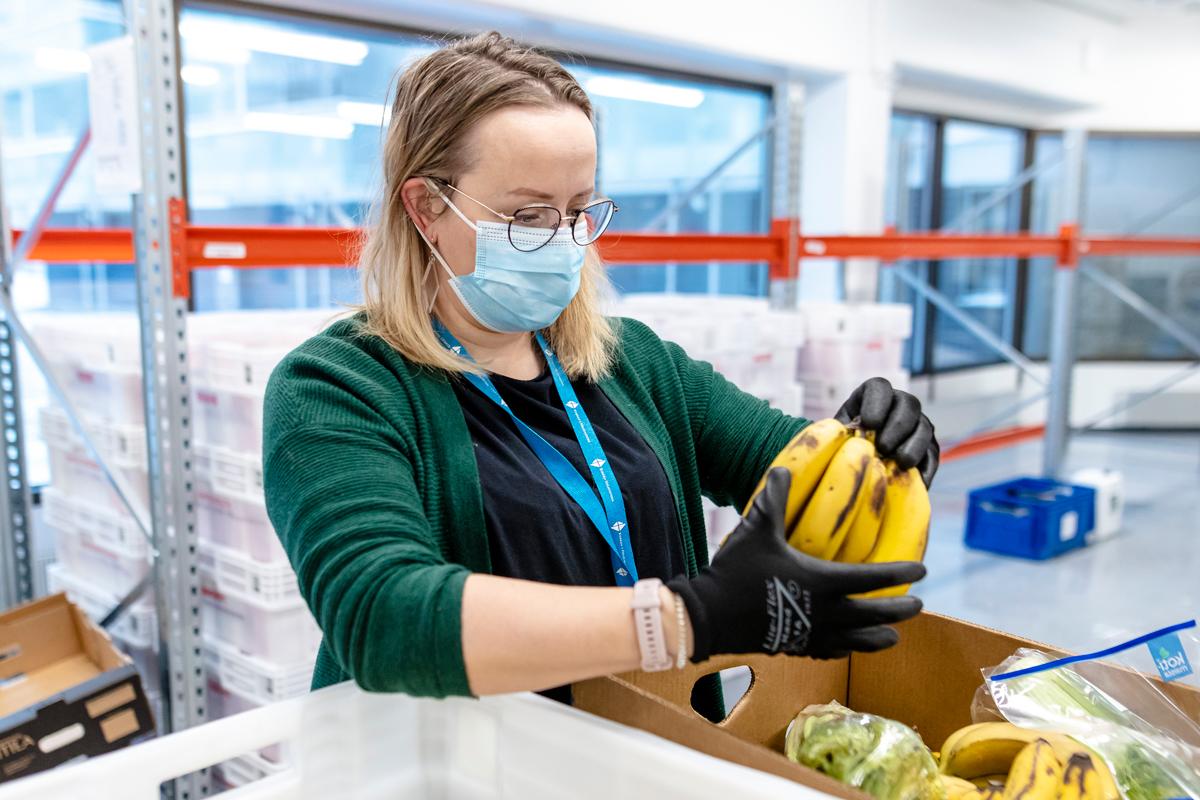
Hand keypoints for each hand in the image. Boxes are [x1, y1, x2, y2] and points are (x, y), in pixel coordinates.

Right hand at [668, 468, 924, 661]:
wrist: (711, 616)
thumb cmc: (737, 570)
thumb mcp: (757, 529)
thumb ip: (774, 498)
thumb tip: (784, 468)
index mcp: (822, 581)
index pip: (871, 577)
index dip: (899, 573)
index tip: (922, 570)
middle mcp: (824, 611)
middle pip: (873, 614)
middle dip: (898, 610)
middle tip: (918, 605)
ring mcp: (811, 633)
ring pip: (857, 639)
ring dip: (878, 637)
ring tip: (894, 637)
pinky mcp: (795, 647)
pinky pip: (830, 650)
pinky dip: (846, 648)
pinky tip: (849, 646)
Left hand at [836, 377, 938, 486]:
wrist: (861, 467)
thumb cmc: (844, 446)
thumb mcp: (839, 436)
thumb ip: (842, 433)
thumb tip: (845, 436)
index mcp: (873, 396)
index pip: (879, 387)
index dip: (877, 402)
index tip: (869, 423)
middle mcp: (900, 404)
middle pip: (908, 404)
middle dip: (896, 427)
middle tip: (882, 448)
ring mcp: (918, 424)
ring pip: (924, 428)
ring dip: (913, 446)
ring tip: (899, 463)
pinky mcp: (928, 447)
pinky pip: (932, 454)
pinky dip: (925, 467)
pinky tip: (916, 478)